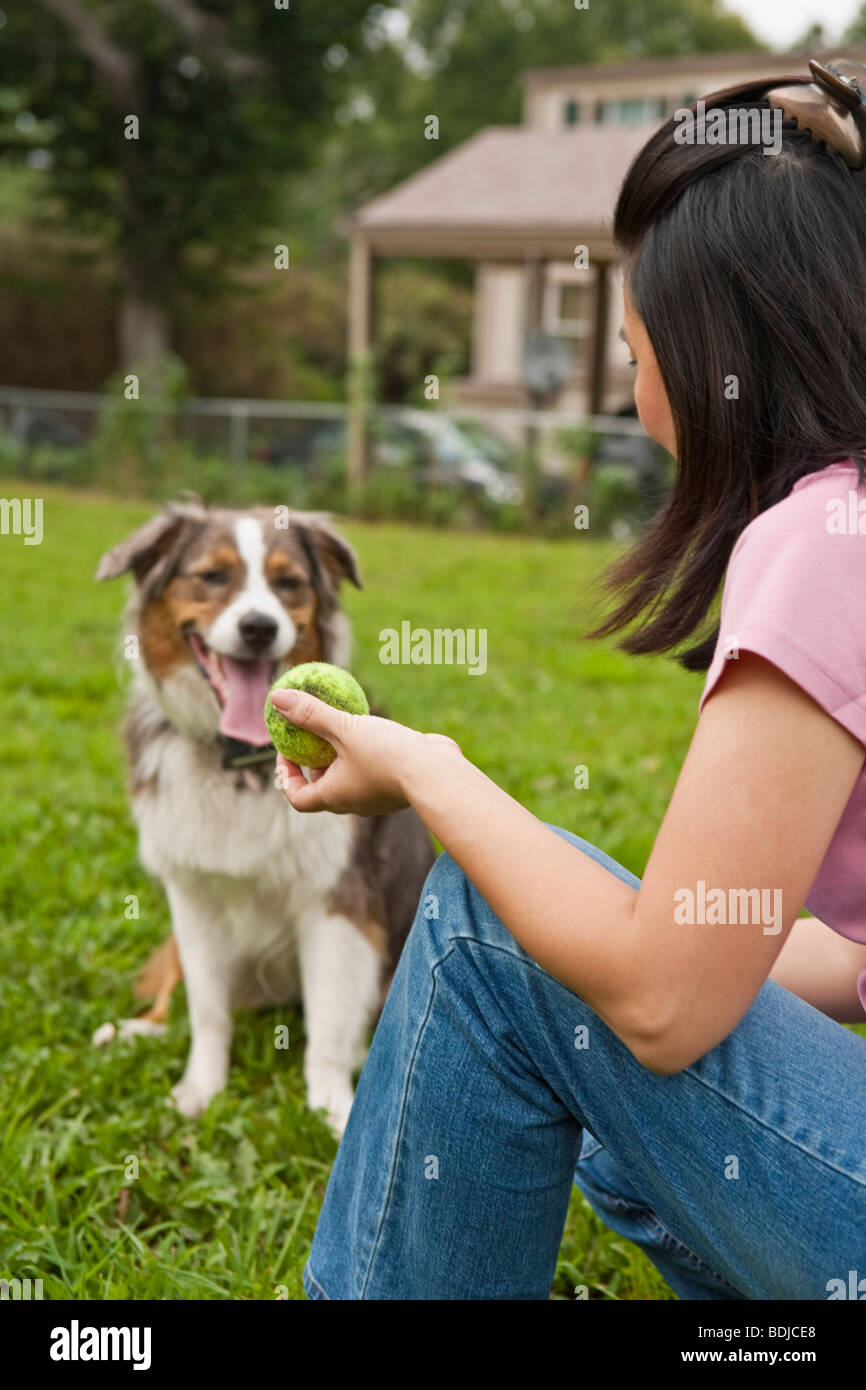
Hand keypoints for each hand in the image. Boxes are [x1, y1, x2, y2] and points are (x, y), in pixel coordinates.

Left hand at [269, 687, 462, 815]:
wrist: (437, 773)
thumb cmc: (386, 754)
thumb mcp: (344, 728)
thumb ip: (310, 713)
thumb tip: (276, 698)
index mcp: (335, 796)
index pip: (299, 797)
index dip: (286, 776)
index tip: (286, 750)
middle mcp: (354, 802)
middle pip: (323, 788)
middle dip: (313, 764)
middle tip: (311, 735)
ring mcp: (377, 796)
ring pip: (350, 778)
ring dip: (341, 757)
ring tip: (342, 727)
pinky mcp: (397, 785)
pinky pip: (374, 770)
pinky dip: (366, 753)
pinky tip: (373, 728)